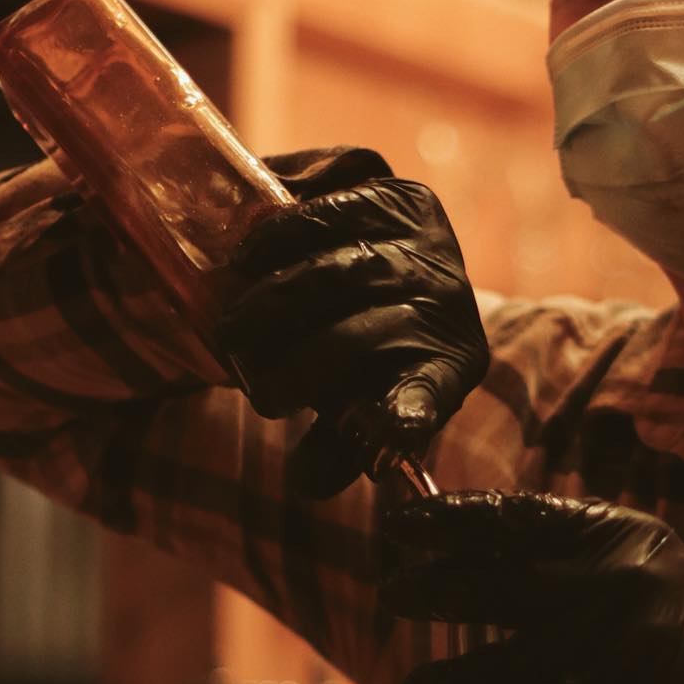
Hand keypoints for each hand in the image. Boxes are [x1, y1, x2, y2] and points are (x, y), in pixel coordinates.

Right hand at [216, 147, 489, 495]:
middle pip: (367, 337)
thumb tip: (308, 484)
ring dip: (280, 303)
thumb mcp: (355, 404)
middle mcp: (450, 306)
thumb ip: (334, 446)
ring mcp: (432, 248)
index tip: (392, 433)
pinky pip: (337, 213)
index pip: (429, 396)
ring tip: (234, 328)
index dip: (408, 415)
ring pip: (347, 274)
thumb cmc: (365, 353)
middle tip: (256, 389)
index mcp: (449, 368)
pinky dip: (285, 236)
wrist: (387, 258)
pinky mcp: (405, 199)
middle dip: (303, 367)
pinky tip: (247, 256)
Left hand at [381, 492, 683, 683]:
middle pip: (504, 580)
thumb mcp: (633, 560)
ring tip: (419, 681)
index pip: (519, 516)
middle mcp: (622, 577)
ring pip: (512, 655)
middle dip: (437, 587)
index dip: (453, 518)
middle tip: (394, 593)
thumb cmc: (673, 622)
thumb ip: (565, 547)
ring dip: (455, 671)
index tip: (402, 523)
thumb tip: (461, 541)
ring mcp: (624, 640)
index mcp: (619, 532)